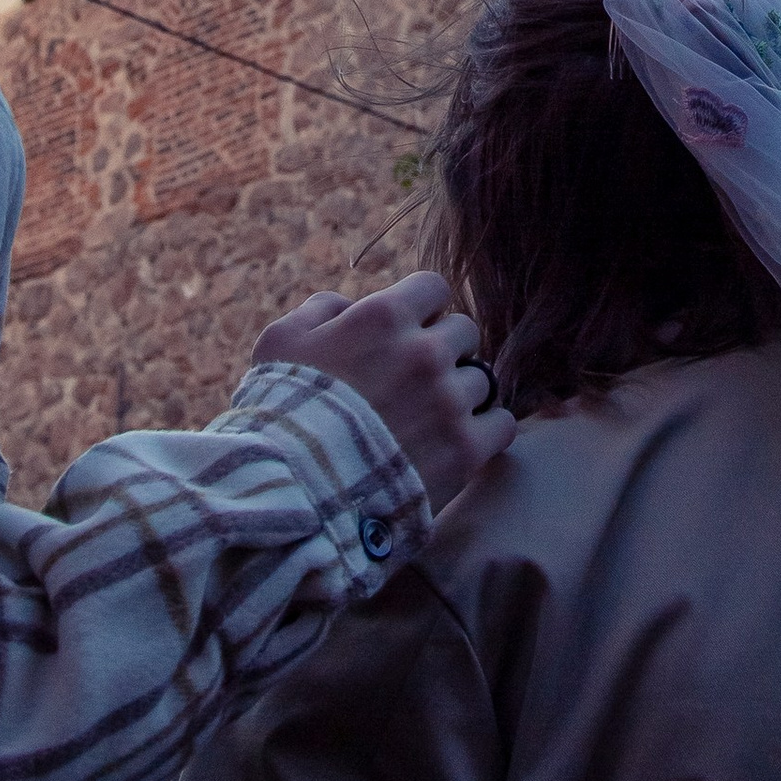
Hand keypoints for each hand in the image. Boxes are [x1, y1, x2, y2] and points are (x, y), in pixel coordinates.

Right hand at [254, 272, 514, 517]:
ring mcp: (449, 402)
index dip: (421, 309)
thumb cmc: (278, 414)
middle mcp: (425, 353)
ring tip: (429, 417)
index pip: (434, 288)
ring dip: (460, 392)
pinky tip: (457, 440)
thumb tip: (350, 305)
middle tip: (414, 380)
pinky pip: (502, 423)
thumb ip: (322, 311)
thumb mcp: (281, 343)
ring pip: (482, 378)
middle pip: (464, 331)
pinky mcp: (465, 450)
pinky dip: (485, 430)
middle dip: (442, 350)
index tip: (407, 332)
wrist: (291, 493)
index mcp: (384, 317)